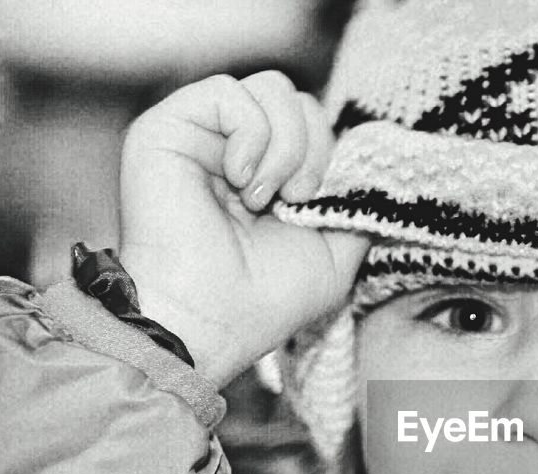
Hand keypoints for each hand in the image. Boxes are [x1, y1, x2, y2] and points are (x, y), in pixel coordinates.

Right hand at [119, 71, 369, 387]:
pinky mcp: (168, 126)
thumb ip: (354, 201)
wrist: (208, 320)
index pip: (316, 124)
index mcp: (269, 175)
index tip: (316, 206)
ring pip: (272, 88)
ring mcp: (201, 136)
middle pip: (299, 100)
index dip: (330, 156)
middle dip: (313, 150)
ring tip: (261, 196)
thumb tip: (369, 160)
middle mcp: (234, 150)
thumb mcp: (336, 251)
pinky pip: (229, 90)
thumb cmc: (265, 299)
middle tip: (293, 201)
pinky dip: (250, 134)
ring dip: (285, 145)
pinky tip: (237, 178)